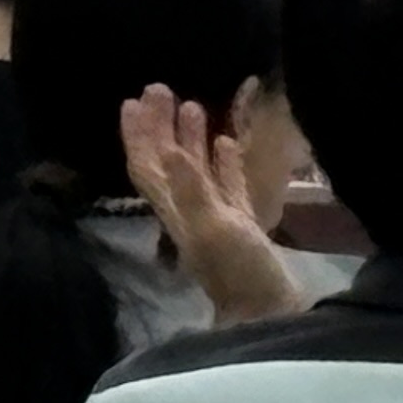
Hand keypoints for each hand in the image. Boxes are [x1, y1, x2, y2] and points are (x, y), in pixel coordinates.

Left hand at [120, 85, 303, 324]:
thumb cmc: (241, 272)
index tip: (132, 101)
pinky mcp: (242, 225)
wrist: (270, 313)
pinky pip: (227, 185)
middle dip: (160, 127)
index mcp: (177, 212)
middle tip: (160, 89)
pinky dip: (223, 162)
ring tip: (192, 104)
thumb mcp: (215, 227)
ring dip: (189, 139)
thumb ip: (192, 188)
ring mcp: (217, 219)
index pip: (148, 167)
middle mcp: (190, 212)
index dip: (138, 136)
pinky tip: (228, 142)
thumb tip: (165, 147)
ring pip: (196, 171)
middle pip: (168, 163)